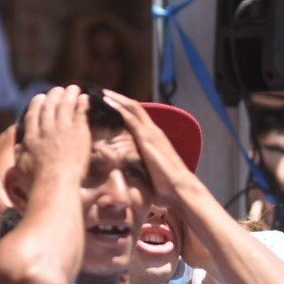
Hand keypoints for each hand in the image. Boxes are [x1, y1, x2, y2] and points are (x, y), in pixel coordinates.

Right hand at [23, 85, 92, 182]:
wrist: (57, 183)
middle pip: (49, 107)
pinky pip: (80, 113)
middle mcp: (46, 130)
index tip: (39, 98)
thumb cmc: (38, 182)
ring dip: (69, 95)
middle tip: (57, 90)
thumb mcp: (22, 169)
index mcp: (32, 138)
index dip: (37, 105)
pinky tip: (85, 98)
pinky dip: (82, 104)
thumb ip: (20, 155)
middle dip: (53, 96)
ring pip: (65, 106)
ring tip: (73, 88)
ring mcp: (62, 129)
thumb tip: (19, 147)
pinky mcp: (78, 132)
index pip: (33, 116)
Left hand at [103, 89, 196, 208]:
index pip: (138, 118)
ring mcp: (151, 133)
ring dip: (117, 99)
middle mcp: (153, 132)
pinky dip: (118, 108)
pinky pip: (131, 118)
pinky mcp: (147, 138)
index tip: (111, 105)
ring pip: (132, 108)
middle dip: (119, 99)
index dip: (125, 109)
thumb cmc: (167, 187)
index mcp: (154, 138)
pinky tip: (107, 102)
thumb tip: (129, 174)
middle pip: (135, 108)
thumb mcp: (151, 174)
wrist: (180, 190)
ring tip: (103, 93)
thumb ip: (141, 169)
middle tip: (103, 93)